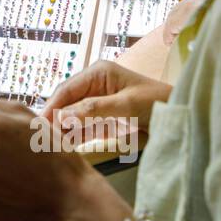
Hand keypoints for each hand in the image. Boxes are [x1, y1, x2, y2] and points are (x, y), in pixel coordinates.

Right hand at [42, 60, 170, 141]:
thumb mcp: (125, 105)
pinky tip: (65, 147)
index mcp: (97, 73)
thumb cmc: (157, 103)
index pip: (66, 89)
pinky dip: (75, 138)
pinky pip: (83, 128)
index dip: (52, 106)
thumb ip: (93, 110)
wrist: (182, 116)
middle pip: (66, 104)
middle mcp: (94, 86)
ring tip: (48, 146)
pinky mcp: (103, 120)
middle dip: (54, 120)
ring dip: (62, 131)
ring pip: (72, 118)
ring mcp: (98, 104)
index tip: (38, 124)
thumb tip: (62, 116)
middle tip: (40, 138)